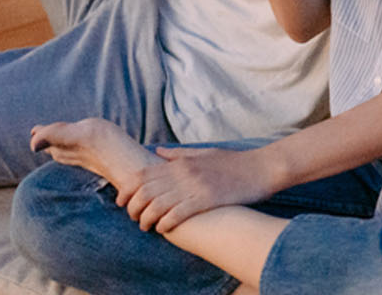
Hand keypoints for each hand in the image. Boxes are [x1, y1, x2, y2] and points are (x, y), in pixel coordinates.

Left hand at [116, 145, 280, 232]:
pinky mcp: (207, 199)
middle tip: (131, 217)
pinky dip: (167, 222)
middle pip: (147, 190)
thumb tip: (155, 151)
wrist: (261, 167)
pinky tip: (163, 229)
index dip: (128, 188)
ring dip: (147, 218)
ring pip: (159, 203)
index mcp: (181, 162)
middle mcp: (184, 172)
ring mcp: (195, 185)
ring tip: (145, 226)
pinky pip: (180, 212)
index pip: (144, 174)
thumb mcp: (203, 153)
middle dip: (133, 206)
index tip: (120, 200)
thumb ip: (177, 155)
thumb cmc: (233, 162)